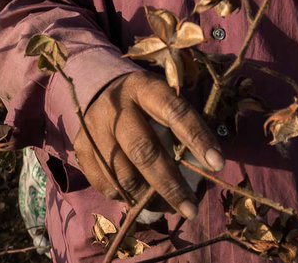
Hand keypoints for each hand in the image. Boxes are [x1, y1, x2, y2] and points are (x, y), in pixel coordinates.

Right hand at [73, 71, 223, 219]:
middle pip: (144, 151)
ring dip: (148, 199)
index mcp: (144, 88)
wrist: (97, 89)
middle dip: (170, 185)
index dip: (197, 137)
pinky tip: (140, 199)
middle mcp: (116, 108)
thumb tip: (204, 166)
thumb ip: (180, 126)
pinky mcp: (81, 148)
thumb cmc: (143, 100)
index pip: (174, 112)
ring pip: (123, 175)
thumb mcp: (162, 98)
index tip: (217, 164)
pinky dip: (125, 197)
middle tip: (191, 208)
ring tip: (169, 207)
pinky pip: (105, 184)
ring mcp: (94, 129)